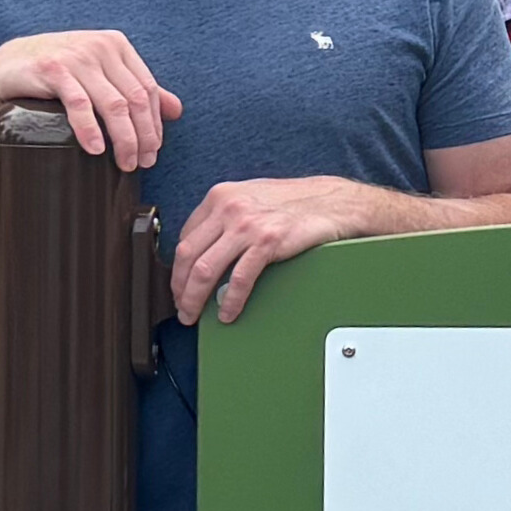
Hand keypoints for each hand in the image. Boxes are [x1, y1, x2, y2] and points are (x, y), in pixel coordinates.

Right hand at [0, 29, 179, 168]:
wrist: (8, 65)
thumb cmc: (58, 72)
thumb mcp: (100, 73)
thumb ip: (135, 87)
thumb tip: (176, 110)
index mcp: (116, 45)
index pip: (146, 89)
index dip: (154, 124)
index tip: (154, 151)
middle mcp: (100, 48)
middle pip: (134, 99)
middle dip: (143, 136)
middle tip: (142, 163)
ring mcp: (77, 57)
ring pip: (114, 105)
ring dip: (124, 139)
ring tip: (125, 164)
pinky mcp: (53, 70)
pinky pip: (79, 104)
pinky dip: (90, 130)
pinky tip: (95, 150)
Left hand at [174, 175, 385, 323]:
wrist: (332, 201)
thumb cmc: (293, 202)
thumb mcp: (250, 199)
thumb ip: (225, 218)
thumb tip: (205, 249)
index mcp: (220, 196)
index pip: (185, 238)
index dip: (178, 268)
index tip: (179, 285)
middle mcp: (229, 208)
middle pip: (188, 255)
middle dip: (179, 288)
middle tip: (182, 307)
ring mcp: (247, 224)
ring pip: (205, 269)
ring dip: (195, 299)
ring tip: (195, 315)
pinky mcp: (267, 242)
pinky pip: (239, 279)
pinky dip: (229, 300)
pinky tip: (228, 312)